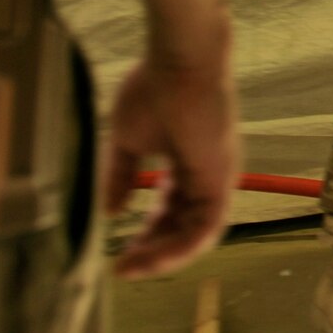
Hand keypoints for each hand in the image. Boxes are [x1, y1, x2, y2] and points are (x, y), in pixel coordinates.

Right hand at [101, 43, 238, 279]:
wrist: (180, 62)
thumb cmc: (155, 90)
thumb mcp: (129, 141)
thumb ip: (120, 176)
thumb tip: (110, 213)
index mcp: (188, 165)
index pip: (170, 210)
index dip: (147, 233)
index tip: (119, 253)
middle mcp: (208, 176)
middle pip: (183, 227)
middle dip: (153, 251)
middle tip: (123, 269)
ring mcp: (218, 179)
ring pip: (196, 234)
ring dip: (164, 256)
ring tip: (132, 269)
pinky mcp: (221, 180)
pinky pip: (206, 227)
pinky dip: (182, 248)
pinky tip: (154, 260)